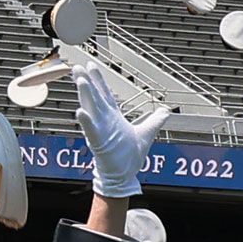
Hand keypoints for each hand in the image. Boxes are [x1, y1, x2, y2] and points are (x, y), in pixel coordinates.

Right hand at [72, 60, 166, 200]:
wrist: (123, 176)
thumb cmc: (129, 157)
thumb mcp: (146, 134)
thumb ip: (155, 121)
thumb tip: (166, 111)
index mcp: (113, 117)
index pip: (104, 94)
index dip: (98, 79)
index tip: (90, 65)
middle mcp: (104, 121)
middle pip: (94, 97)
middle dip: (86, 81)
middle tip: (77, 66)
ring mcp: (100, 131)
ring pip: (91, 109)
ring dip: (85, 95)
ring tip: (80, 81)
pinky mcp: (99, 143)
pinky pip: (91, 131)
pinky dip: (86, 122)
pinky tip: (80, 112)